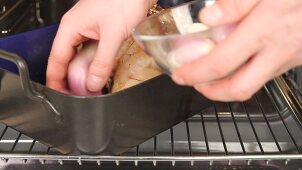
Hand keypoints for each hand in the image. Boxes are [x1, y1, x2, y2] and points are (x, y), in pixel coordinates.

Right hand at [46, 0, 154, 92]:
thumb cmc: (124, 0)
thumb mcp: (112, 35)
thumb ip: (102, 62)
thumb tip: (93, 82)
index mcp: (71, 27)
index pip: (56, 60)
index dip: (56, 79)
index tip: (59, 94)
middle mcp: (76, 28)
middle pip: (66, 59)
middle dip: (70, 78)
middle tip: (76, 94)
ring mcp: (88, 28)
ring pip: (79, 55)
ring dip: (83, 72)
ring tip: (88, 86)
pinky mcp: (100, 30)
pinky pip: (91, 50)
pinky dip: (94, 63)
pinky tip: (99, 71)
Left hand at [172, 0, 301, 100]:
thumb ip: (236, 4)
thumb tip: (207, 18)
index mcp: (265, 30)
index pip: (221, 63)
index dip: (195, 73)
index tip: (180, 75)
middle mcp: (277, 51)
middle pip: (239, 88)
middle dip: (211, 92)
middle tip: (195, 84)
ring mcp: (289, 57)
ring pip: (253, 84)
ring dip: (228, 85)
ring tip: (211, 75)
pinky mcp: (296, 57)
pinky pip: (266, 74)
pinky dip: (246, 74)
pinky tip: (239, 61)